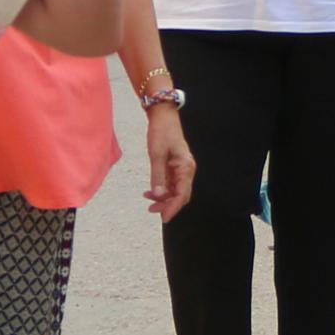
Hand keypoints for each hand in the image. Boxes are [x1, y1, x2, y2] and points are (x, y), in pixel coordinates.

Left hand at [138, 103, 195, 220]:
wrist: (163, 116)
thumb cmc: (161, 132)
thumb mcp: (156, 154)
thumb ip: (158, 176)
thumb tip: (158, 195)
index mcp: (186, 167)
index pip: (182, 194)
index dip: (173, 207)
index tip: (164, 217)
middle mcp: (186, 170)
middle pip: (180, 195)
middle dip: (167, 205)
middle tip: (153, 211)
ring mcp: (181, 169)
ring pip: (174, 190)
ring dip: (163, 198)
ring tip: (148, 202)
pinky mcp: (174, 167)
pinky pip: (170, 183)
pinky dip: (161, 190)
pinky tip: (149, 193)